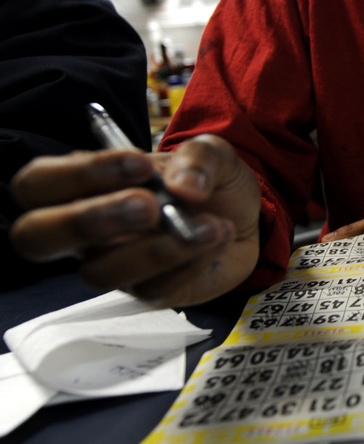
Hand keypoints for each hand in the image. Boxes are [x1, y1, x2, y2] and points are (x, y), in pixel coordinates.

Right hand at [9, 135, 261, 306]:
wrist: (246, 216)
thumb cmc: (208, 181)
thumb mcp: (211, 153)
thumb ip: (198, 158)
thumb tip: (184, 188)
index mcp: (84, 183)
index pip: (39, 183)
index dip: (80, 174)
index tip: (141, 165)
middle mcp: (87, 230)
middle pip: (36, 237)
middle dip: (86, 221)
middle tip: (148, 206)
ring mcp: (113, 264)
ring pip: (100, 273)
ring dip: (156, 250)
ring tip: (208, 225)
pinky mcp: (147, 291)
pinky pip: (153, 289)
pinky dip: (190, 263)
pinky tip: (217, 238)